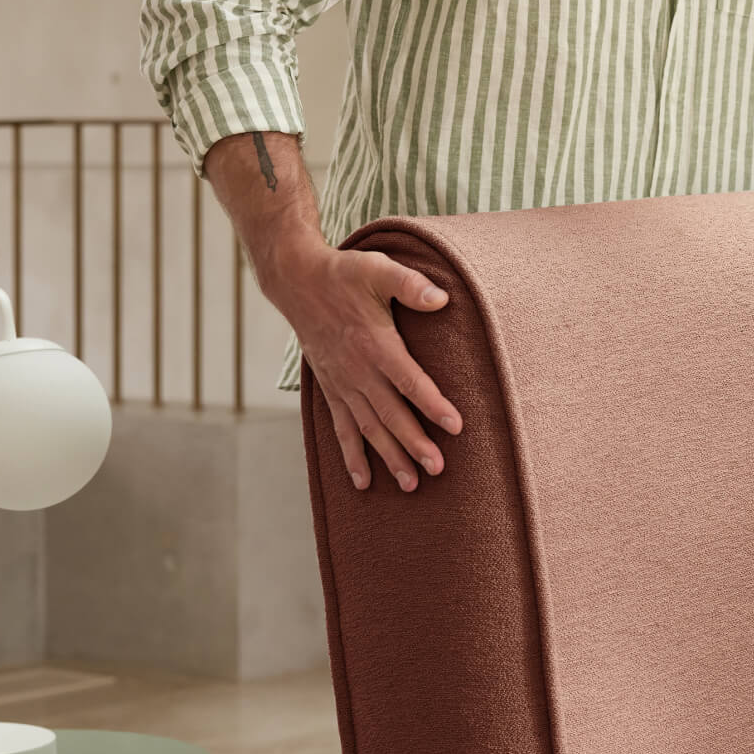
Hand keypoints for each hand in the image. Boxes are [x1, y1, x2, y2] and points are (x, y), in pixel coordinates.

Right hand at [267, 244, 461, 491]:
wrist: (297, 282)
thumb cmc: (344, 275)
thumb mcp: (378, 269)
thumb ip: (410, 284)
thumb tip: (442, 297)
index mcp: (375, 344)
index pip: (409, 380)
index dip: (433, 403)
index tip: (455, 426)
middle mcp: (358, 371)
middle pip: (390, 414)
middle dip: (414, 444)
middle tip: (438, 469)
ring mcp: (343, 384)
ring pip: (369, 428)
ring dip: (390, 457)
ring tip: (411, 484)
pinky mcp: (332, 390)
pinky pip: (342, 429)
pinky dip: (352, 456)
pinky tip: (363, 482)